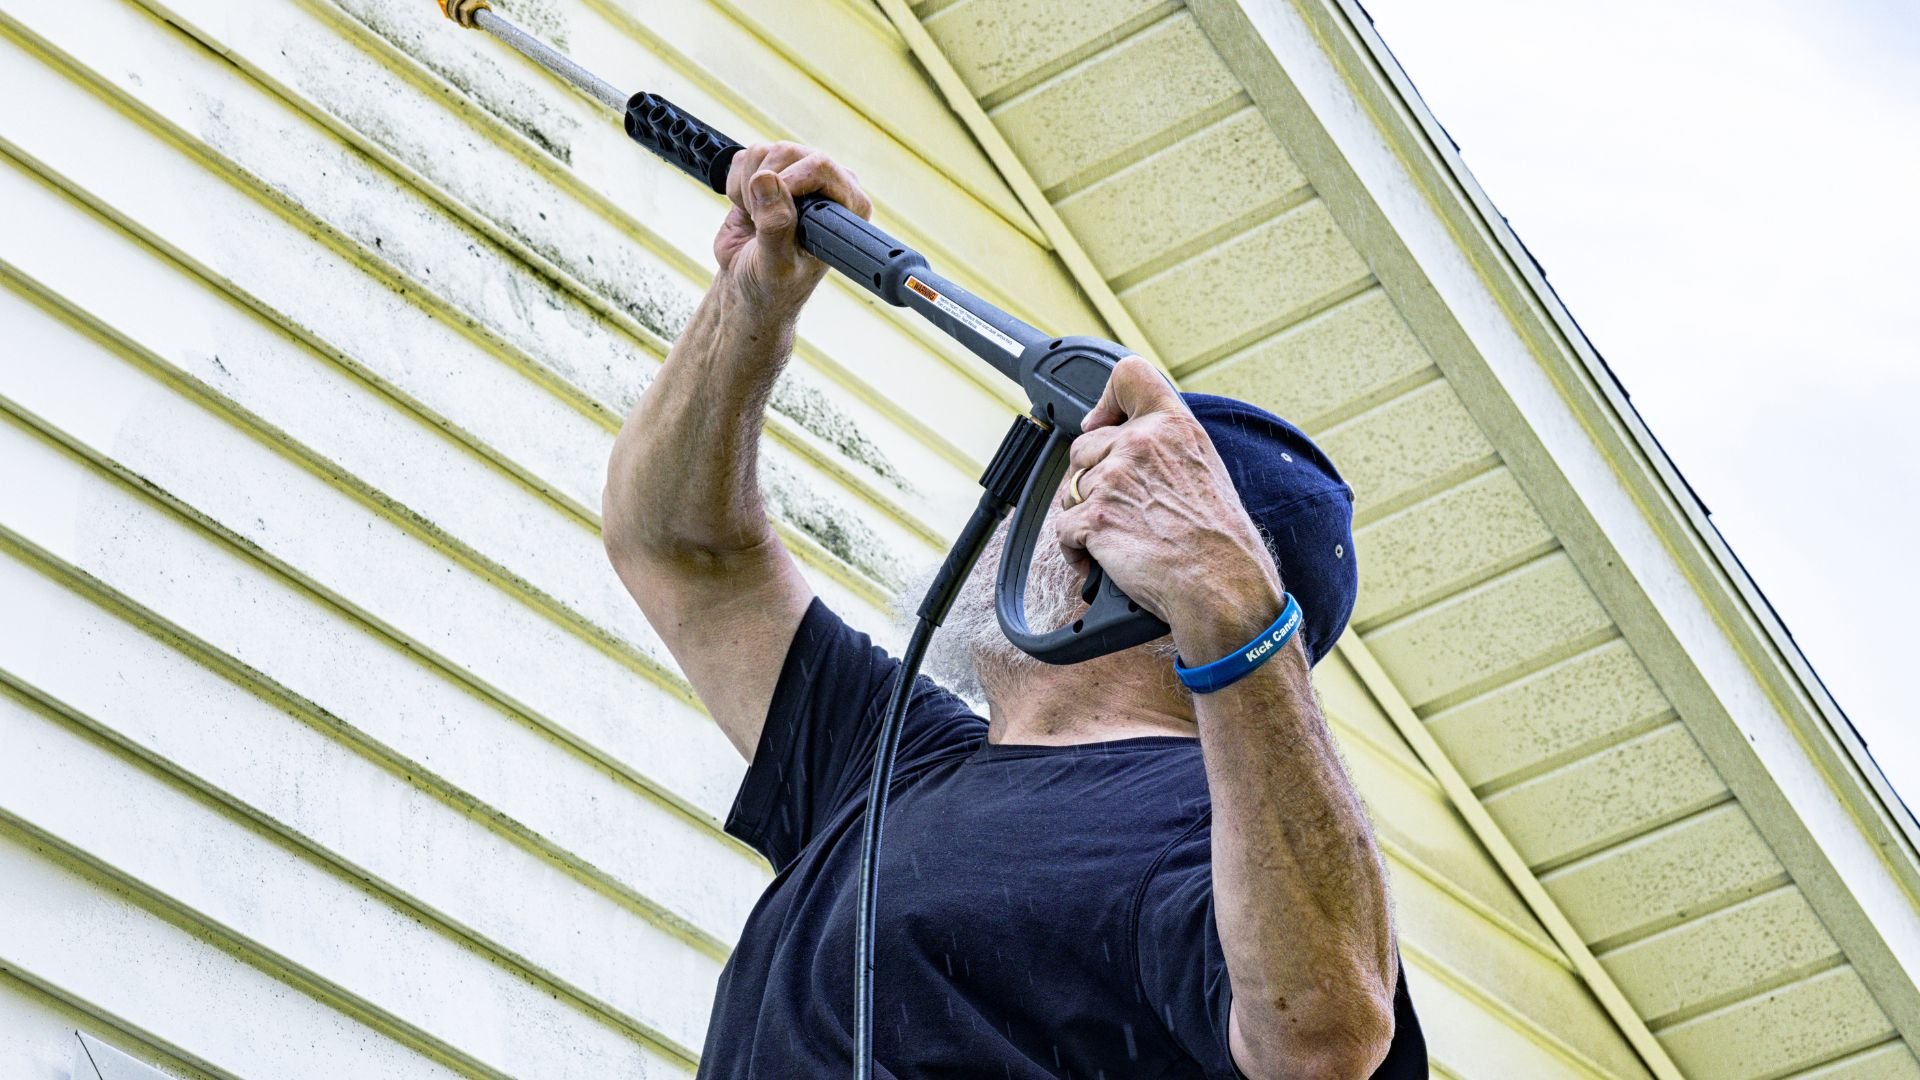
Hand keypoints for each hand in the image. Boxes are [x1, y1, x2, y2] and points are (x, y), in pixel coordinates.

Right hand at [715, 142, 871, 316]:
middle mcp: (829, 184)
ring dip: (747, 189)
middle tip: (760, 223)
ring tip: (756, 221)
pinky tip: (748, 210)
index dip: (789, 183)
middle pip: (788, 152)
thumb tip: (765, 180)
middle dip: (763, 188)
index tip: (770, 217)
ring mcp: (798, 173)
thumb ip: (775, 226)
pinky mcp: (770, 171)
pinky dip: (736, 185)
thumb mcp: (776, 265)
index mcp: (847, 207)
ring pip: (761, 153)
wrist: (748, 284)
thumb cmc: (773, 284)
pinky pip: (744, 157)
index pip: (821, 167)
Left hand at [1052, 357, 1282, 637]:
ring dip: (1085, 516)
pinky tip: (1102, 561)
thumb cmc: (1220, 540)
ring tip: (1118, 537)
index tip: (1102, 424)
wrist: (1222, 585)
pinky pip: (1064, 528)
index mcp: (1173, 425)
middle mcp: (1141, 443)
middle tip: (1122, 508)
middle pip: (1084, 446)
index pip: (1128, 375)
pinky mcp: (1095, 517)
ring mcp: (1114, 478)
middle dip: (1093, 478)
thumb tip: (1127, 442)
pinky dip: (1077, 551)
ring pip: (1071, 488)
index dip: (1106, 400)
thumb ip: (1165, 445)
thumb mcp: (1205, 468)